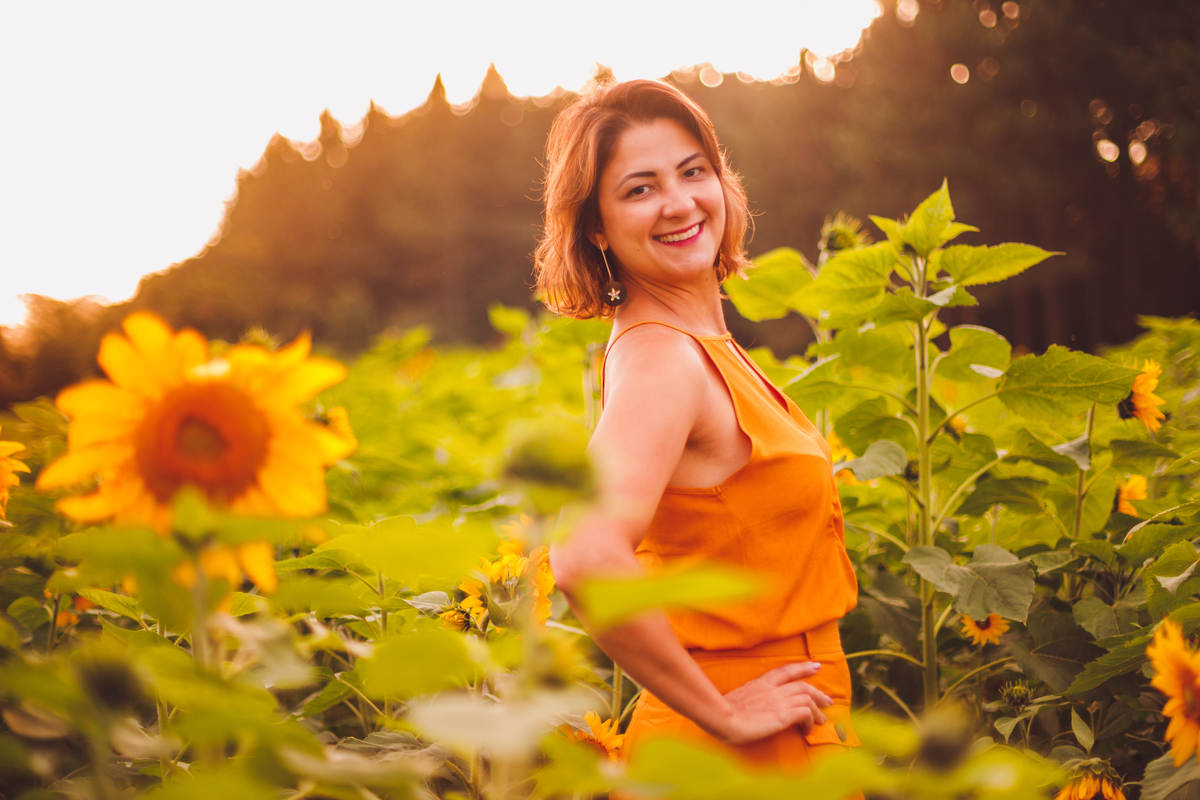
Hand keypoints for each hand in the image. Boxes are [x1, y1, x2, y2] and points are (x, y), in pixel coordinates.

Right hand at [713, 661, 833, 745]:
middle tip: (828, 700)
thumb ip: (749, 698)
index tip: (815, 666)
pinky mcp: (783, 715)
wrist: (723, 719)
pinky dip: (810, 720)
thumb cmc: (723, 712)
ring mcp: (779, 701)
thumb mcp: (737, 698)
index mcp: (760, 683)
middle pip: (802, 685)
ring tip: (822, 719)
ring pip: (807, 698)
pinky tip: (808, 729)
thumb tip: (751, 705)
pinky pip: (805, 713)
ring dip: (818, 709)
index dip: (802, 668)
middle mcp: (772, 689)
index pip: (785, 671)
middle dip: (817, 692)